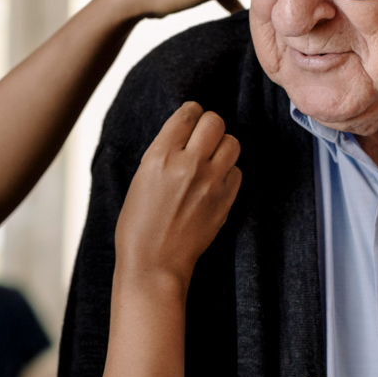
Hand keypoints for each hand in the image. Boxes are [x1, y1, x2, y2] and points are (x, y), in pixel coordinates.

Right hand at [116, 102, 241, 282]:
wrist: (154, 263)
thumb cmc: (139, 225)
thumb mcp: (141, 179)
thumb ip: (163, 154)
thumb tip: (183, 136)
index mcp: (160, 155)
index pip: (188, 114)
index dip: (192, 113)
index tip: (192, 119)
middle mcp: (188, 164)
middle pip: (215, 121)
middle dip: (210, 126)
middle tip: (204, 138)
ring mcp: (211, 182)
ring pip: (232, 142)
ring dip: (223, 146)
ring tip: (213, 158)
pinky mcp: (226, 200)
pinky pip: (238, 171)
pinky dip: (230, 172)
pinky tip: (216, 182)